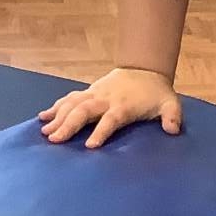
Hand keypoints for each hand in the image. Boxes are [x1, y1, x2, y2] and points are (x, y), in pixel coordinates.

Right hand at [39, 68, 180, 149]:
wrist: (144, 69)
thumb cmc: (156, 93)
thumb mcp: (170, 103)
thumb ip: (172, 116)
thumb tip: (173, 130)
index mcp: (124, 105)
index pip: (111, 119)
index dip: (101, 131)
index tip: (90, 146)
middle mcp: (105, 98)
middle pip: (84, 110)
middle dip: (69, 125)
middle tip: (55, 140)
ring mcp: (94, 94)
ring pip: (72, 103)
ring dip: (58, 117)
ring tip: (45, 132)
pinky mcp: (88, 91)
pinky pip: (69, 98)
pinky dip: (55, 107)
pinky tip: (42, 117)